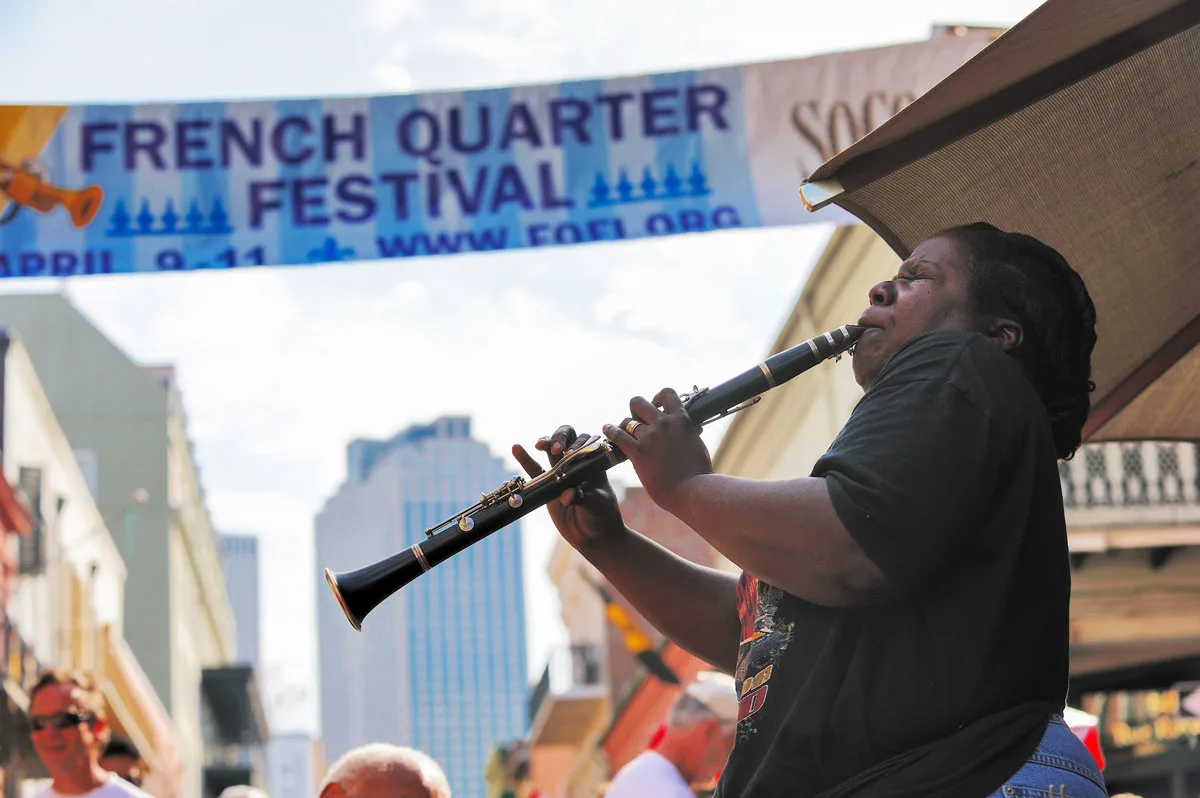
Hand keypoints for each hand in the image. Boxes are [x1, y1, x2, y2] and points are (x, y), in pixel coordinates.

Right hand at [512, 425, 625, 550]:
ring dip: (545, 442)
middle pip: (568, 438)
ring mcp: (562, 472)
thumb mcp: (597, 505)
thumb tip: (567, 495)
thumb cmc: (602, 515)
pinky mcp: (548, 485)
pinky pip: (535, 470)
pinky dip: (525, 459)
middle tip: (555, 449)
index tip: (570, 455)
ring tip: (539, 444)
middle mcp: (578, 463)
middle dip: (560, 438)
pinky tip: (516, 448)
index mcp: (594, 463)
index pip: (586, 443)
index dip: (577, 445)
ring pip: (551, 451)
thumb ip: (583, 498)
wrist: (593, 535)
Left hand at [603, 388, 711, 513]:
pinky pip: (618, 435)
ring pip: (627, 421)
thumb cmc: (699, 472)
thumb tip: (695, 428)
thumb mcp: (698, 445)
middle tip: (638, 421)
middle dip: (636, 410)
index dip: (658, 397)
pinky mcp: (638, 452)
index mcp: (681, 420)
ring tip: (622, 430)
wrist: (693, 490)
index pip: (667, 394)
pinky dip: (610, 431)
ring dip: (624, 425)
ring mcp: (649, 437)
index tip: (656, 405)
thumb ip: (691, 433)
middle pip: (639, 403)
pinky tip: (607, 429)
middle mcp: (663, 424)